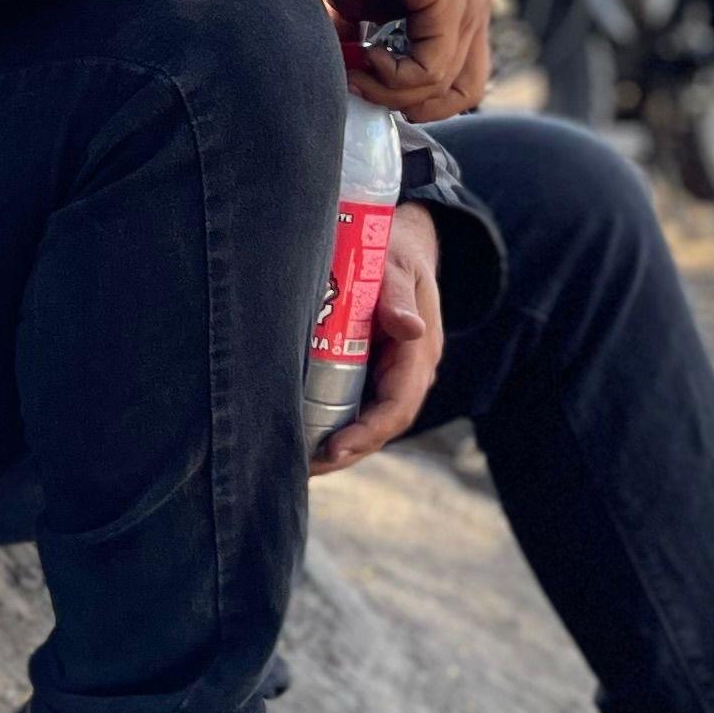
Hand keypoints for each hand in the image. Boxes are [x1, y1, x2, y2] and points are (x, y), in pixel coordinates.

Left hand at [310, 203, 442, 474]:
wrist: (399, 243)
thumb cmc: (396, 253)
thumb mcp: (398, 267)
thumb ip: (398, 295)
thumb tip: (409, 328)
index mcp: (419, 353)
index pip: (397, 406)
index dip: (366, 433)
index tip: (332, 450)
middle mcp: (408, 373)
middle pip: (379, 427)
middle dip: (344, 452)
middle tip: (300, 469)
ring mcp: (390, 376)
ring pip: (365, 422)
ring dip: (334, 447)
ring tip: (294, 466)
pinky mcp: (371, 373)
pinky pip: (353, 407)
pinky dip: (329, 426)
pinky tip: (297, 439)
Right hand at [327, 0, 490, 119]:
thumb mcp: (357, 5)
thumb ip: (359, 41)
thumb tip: (347, 73)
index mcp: (459, 8)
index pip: (457, 78)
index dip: (412, 93)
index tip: (366, 81)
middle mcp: (475, 11)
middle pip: (464, 93)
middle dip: (412, 104)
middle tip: (368, 90)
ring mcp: (471, 11)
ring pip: (445, 88)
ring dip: (392, 91)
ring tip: (357, 71)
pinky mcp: (455, 10)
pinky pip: (431, 72)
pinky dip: (393, 77)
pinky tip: (367, 55)